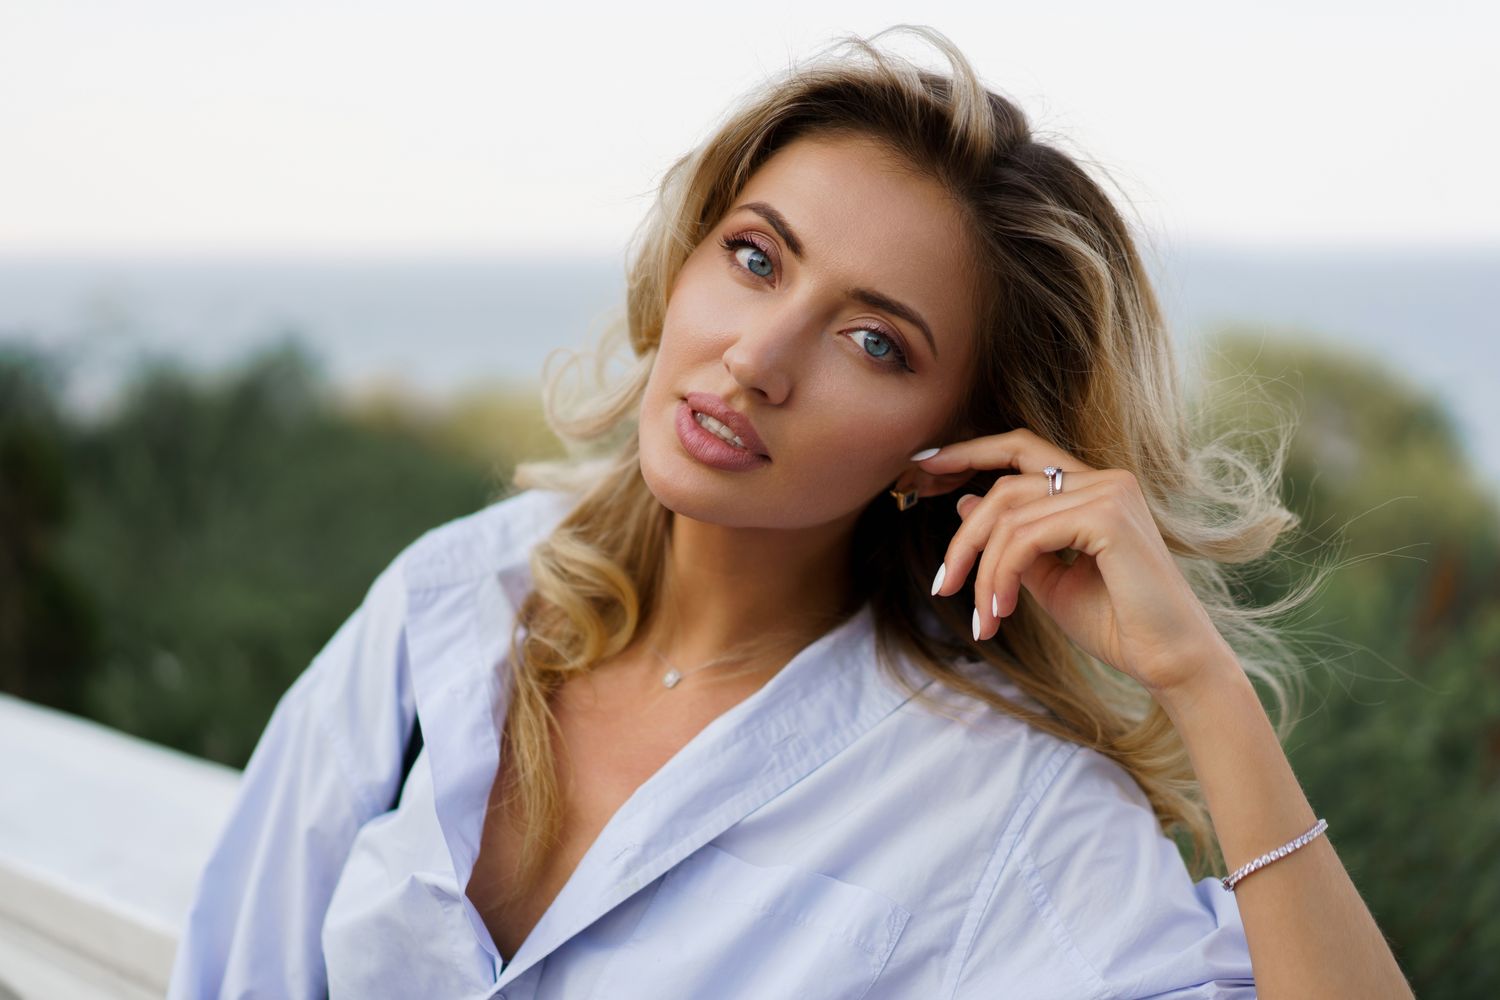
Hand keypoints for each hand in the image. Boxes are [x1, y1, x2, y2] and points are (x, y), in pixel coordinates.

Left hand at [911, 428, 1232, 697]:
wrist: (1168, 662)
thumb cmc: (1117, 625)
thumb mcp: (1048, 580)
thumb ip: (1012, 542)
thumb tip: (965, 503)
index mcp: (1094, 488)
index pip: (1021, 449)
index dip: (970, 450)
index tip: (923, 464)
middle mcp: (1105, 479)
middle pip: (1004, 485)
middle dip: (964, 537)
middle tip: (942, 584)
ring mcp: (1109, 492)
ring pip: (1008, 517)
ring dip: (983, 572)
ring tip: (983, 618)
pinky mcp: (1107, 516)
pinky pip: (1025, 537)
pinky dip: (1002, 575)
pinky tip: (1002, 611)